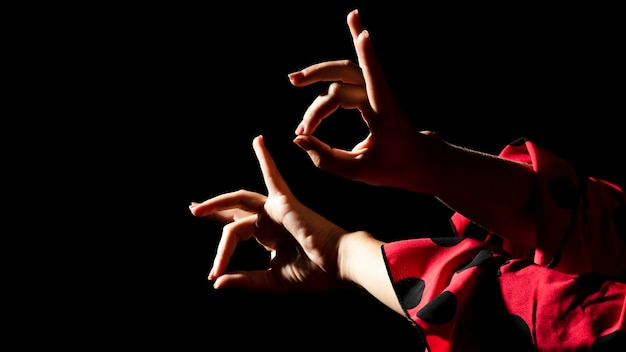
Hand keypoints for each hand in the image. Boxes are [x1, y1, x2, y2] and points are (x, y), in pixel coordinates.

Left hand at [189, 135, 348, 291]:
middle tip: (195, 210)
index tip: (212, 275)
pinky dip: (266, 159)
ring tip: (195, 210)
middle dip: (214, 212)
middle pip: (235, 215)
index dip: (222, 254)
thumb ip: (245, 280)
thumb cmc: (313, 274)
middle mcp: (271, 220)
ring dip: (217, 203)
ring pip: (240, 200)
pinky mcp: (284, 202)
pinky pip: (272, 176)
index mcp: (270, 236)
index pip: (239, 234)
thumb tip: (216, 283)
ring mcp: (277, 209)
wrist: (339, 266)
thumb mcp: (271, 281)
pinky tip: (258, 142)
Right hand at [288, 9, 439, 191]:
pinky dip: (328, 75)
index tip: (365, 34)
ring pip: (343, 72)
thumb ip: (326, 158)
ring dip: (319, 74)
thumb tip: (298, 140)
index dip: (369, 57)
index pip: (375, 80)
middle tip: (293, 81)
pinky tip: (332, 44)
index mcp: (385, 114)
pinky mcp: (368, 93)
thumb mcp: (358, 171)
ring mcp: (375, 92)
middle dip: (320, 73)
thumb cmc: (391, 167)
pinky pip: (346, 76)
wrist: (415, 160)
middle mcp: (381, 96)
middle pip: (348, 72)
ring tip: (293, 81)